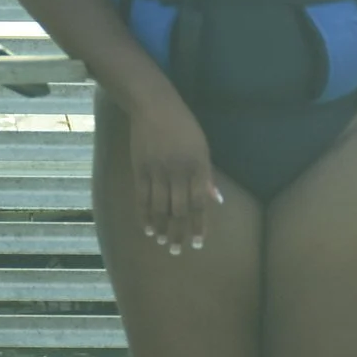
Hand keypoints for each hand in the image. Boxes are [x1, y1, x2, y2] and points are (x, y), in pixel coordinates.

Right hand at [125, 97, 219, 255]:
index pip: (200, 202)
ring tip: (162, 243)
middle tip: (177, 250)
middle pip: (179, 209)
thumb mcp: (202, 147)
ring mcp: (157, 170)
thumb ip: (207, 176)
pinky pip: (142, 197)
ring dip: (161, 228)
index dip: (199, 225)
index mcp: (198, 165)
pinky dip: (144, 215)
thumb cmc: (183, 126)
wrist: (153, 105)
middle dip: (178, 233)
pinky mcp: (140, 168)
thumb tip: (216, 201)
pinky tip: (147, 228)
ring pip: (160, 207)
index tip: (198, 243)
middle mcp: (178, 170)